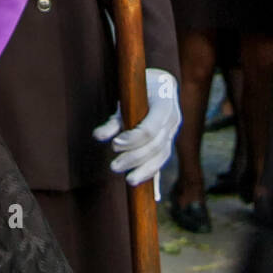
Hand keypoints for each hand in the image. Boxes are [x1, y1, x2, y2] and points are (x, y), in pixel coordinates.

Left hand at [93, 69, 180, 200]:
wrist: (162, 84)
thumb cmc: (139, 88)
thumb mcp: (126, 98)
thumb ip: (114, 119)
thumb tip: (98, 136)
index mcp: (164, 103)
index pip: (150, 129)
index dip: (132, 139)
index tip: (114, 145)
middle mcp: (173, 119)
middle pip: (156, 145)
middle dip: (134, 158)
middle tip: (114, 166)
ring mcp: (174, 132)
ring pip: (162, 156)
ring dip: (144, 170)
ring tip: (128, 179)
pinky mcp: (170, 141)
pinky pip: (163, 160)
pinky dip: (153, 173)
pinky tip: (147, 188)